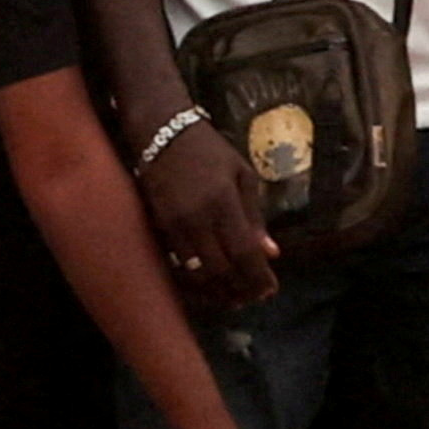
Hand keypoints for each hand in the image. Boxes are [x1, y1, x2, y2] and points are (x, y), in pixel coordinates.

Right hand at [141, 121, 277, 320]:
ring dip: (218, 290)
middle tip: (253, 296)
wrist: (161, 131)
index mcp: (223, 203)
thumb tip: (271, 253)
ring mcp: (173, 224)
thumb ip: (255, 217)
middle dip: (240, 289)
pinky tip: (210, 283)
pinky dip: (197, 279)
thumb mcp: (244, 176)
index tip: (270, 291)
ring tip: (234, 297)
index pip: (244, 253)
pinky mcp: (157, 226)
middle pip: (220, 270)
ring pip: (196, 272)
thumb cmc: (210, 151)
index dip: (258, 277)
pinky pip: (178, 263)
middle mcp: (196, 218)